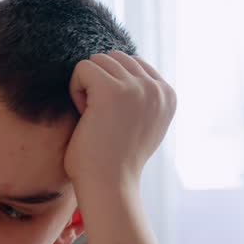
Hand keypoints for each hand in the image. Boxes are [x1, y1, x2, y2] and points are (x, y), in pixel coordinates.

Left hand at [64, 51, 175, 188]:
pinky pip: (82, 68)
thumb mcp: (142, 124)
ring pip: (98, 61)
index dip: (113, 86)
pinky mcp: (112, 90)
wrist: (109, 186)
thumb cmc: (115, 160)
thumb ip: (142, 98)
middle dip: (100, 82)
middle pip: (114, 58)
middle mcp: (157, 88)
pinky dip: (75, 90)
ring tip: (92, 117)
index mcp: (168, 95)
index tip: (114, 118)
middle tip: (99, 117)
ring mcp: (137, 88)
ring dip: (87, 86)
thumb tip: (127, 68)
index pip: (132, 63)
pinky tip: (83, 115)